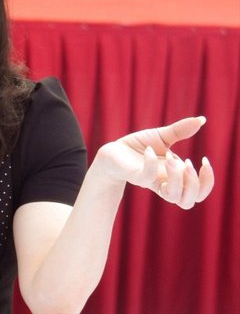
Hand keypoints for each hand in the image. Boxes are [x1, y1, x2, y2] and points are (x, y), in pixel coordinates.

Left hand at [95, 117, 214, 208]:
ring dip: (177, 179)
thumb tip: (201, 119)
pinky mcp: (134, 175)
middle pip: (188, 201)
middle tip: (187, 163)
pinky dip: (151, 163)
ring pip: (172, 196)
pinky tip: (149, 149)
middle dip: (194, 184)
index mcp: (174, 177)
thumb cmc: (138, 148)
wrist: (112, 152)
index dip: (207, 182)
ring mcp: (149, 181)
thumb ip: (180, 131)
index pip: (198, 193)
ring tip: (170, 157)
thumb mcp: (161, 137)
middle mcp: (164, 183)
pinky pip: (147, 177)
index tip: (204, 160)